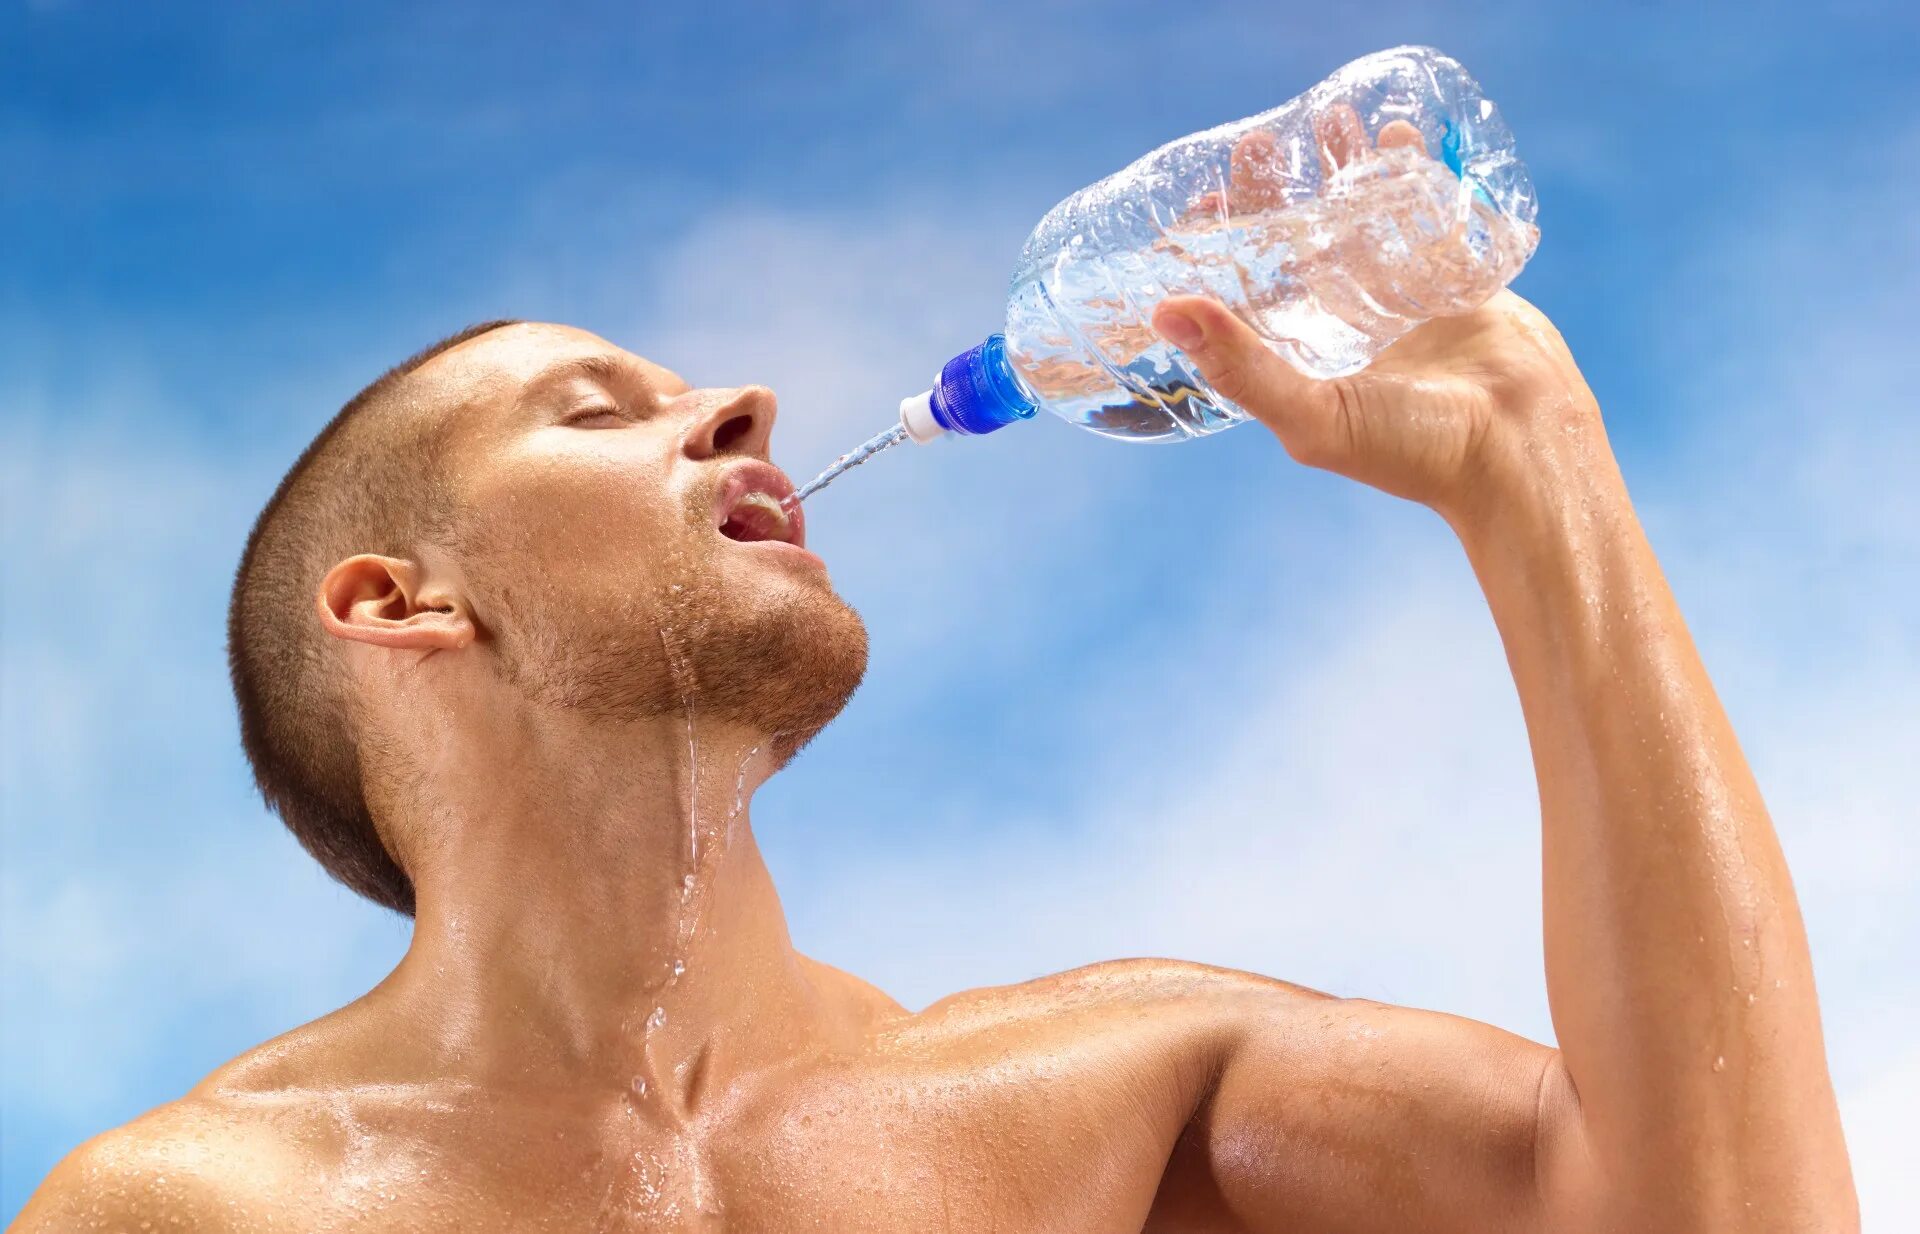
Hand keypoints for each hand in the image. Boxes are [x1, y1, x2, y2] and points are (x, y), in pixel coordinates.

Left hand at [1153, 106, 1601, 529]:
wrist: (1517, 450)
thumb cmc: (1412, 451)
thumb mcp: (1313, 415)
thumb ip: (1241, 366)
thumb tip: (1167, 309)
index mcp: (1302, 358)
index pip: (1246, 291)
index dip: (1221, 248)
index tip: (1202, 201)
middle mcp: (1345, 325)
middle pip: (1297, 243)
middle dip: (1275, 193)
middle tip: (1257, 146)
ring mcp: (1399, 297)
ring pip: (1359, 219)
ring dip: (1342, 170)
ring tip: (1327, 117)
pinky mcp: (1453, 278)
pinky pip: (1427, 212)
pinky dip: (1411, 171)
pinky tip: (1391, 131)